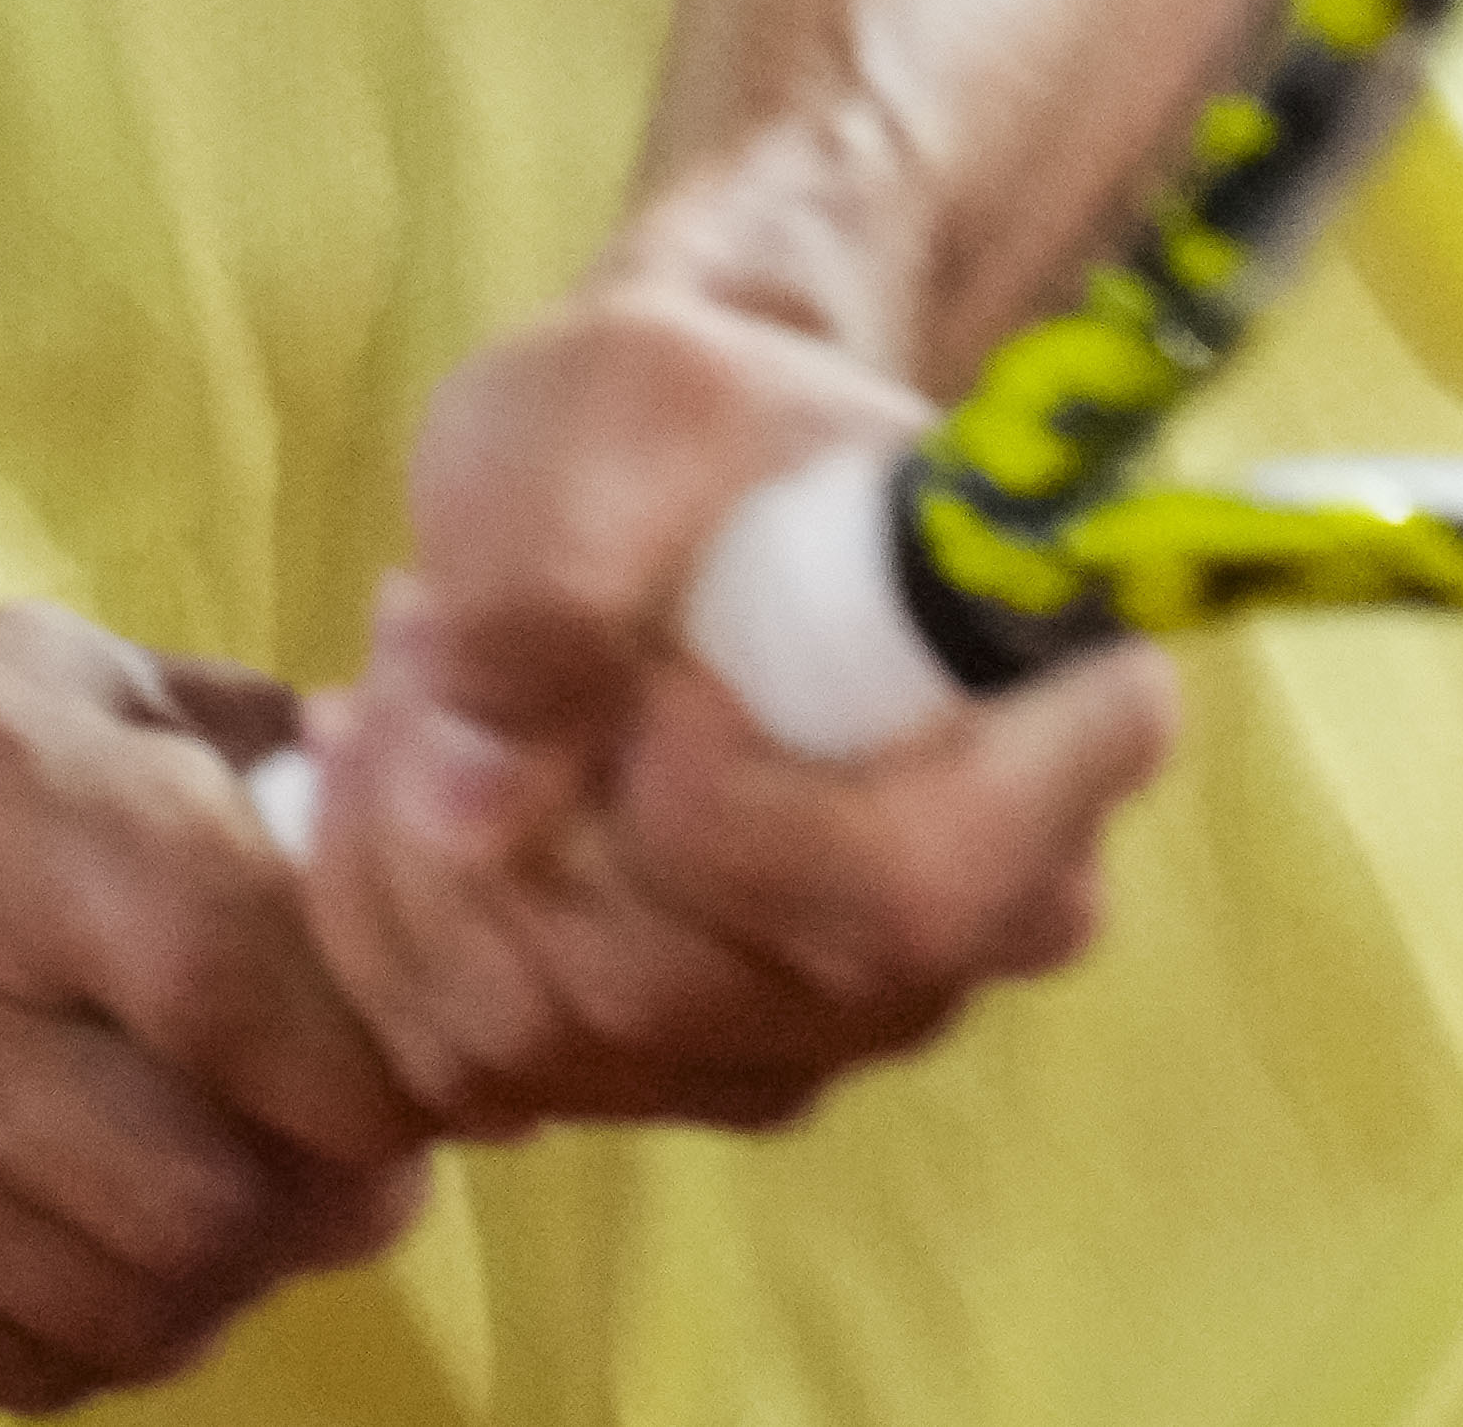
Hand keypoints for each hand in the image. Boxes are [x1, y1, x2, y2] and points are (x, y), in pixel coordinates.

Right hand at [0, 604, 433, 1408]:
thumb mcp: (27, 672)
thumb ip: (237, 753)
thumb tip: (427, 817)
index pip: (242, 983)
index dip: (376, 1055)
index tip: (423, 1052)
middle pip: (202, 1197)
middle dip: (329, 1192)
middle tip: (355, 1146)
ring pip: (122, 1311)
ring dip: (228, 1270)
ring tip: (237, 1185)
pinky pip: (4, 1368)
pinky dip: (101, 1322)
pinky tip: (103, 1230)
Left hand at [294, 282, 1174, 1139]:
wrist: (653, 464)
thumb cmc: (682, 412)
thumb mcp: (624, 394)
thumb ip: (558, 568)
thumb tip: (476, 802)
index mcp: (1063, 727)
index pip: (910, 887)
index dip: (731, 827)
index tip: (637, 684)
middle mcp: (989, 914)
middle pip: (704, 987)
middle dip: (509, 819)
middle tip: (428, 630)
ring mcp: (850, 1011)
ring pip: (576, 1036)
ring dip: (426, 854)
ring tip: (414, 673)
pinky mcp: (711, 1061)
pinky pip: (507, 1067)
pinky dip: (399, 921)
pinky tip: (407, 774)